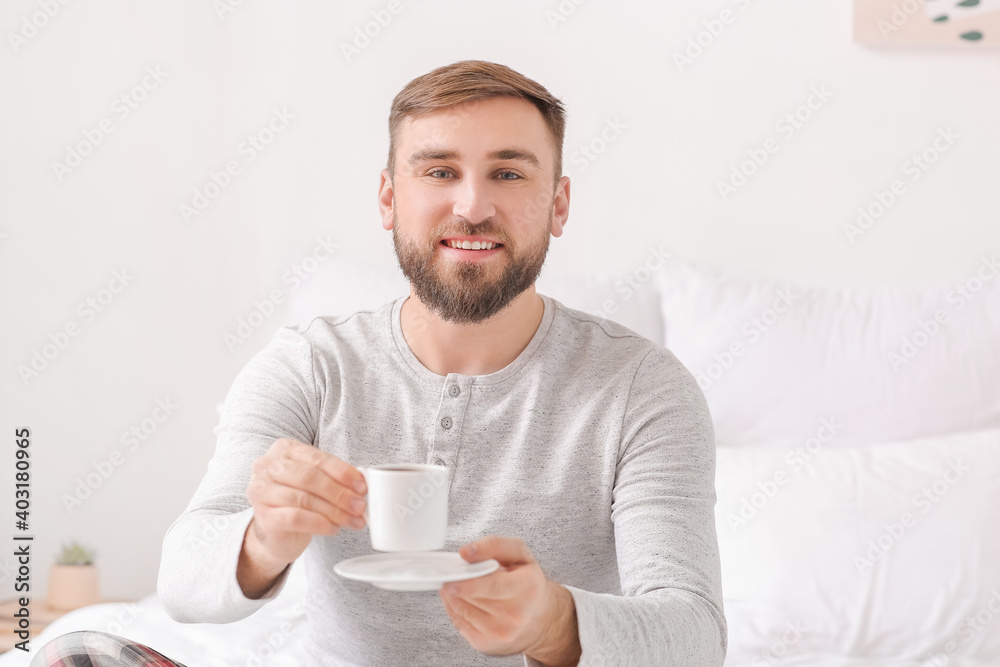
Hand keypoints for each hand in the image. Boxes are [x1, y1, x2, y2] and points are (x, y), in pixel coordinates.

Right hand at [244, 438, 366, 567]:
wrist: (277, 532)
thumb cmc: (298, 501)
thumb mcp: (316, 483)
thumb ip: (334, 479)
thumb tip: (361, 485)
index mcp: (284, 450)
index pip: (318, 458)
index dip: (343, 473)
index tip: (362, 486)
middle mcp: (268, 466)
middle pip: (309, 477)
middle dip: (340, 493)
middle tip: (360, 505)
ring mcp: (261, 491)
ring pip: (304, 498)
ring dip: (334, 511)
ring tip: (352, 519)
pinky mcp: (263, 516)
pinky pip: (296, 518)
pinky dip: (319, 523)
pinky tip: (333, 528)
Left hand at [439, 536, 580, 664]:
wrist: (538, 620)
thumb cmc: (527, 584)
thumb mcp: (519, 554)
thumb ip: (494, 545)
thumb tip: (466, 552)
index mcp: (527, 588)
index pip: (493, 585)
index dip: (469, 581)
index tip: (452, 575)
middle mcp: (515, 615)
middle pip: (472, 597)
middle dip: (456, 583)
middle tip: (452, 573)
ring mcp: (499, 633)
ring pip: (461, 609)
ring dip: (452, 594)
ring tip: (457, 583)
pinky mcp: (484, 644)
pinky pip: (458, 622)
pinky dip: (454, 607)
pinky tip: (460, 598)